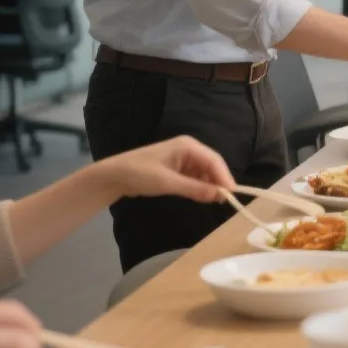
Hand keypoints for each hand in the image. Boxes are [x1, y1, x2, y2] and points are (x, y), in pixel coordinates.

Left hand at [90, 136, 233, 202]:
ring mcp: (183, 159)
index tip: (232, 195)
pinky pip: (196, 177)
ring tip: (213, 201)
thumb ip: (194, 189)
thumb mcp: (167, 183)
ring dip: (210, 185)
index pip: (214, 160)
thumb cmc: (140, 174)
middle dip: (219, 181)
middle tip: (224, 201)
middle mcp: (189, 149)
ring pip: (205, 172)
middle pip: (212, 165)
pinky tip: (201, 196)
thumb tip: (219, 196)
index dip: (225, 177)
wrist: (114, 176)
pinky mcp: (178, 169)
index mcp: (188, 146)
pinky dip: (200, 186)